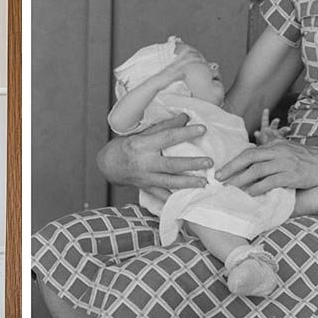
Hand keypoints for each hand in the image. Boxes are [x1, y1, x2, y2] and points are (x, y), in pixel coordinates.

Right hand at [96, 113, 210, 193]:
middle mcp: (145, 162)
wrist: (108, 164)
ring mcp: (146, 178)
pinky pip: (162, 196)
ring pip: (170, 182)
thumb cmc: (127, 145)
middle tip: (209, 162)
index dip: (186, 133)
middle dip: (192, 164)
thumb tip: (185, 117)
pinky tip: (188, 201)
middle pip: (172, 164)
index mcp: (143, 145)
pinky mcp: (147, 188)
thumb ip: (164, 126)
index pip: (168, 137)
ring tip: (204, 182)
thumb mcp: (142, 132)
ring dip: (188, 183)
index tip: (203, 129)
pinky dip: (175, 199)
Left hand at [216, 139, 317, 195]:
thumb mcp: (289, 148)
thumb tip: (259, 144)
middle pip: (250, 158)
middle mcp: (279, 151)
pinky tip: (249, 194)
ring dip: (241, 180)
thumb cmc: (308, 159)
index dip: (234, 160)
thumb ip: (274, 146)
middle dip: (232, 168)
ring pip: (257, 170)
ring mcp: (285, 163)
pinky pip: (271, 182)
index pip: (250, 151)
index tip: (222, 169)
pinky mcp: (292, 176)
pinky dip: (258, 188)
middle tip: (218, 178)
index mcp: (276, 145)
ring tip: (230, 188)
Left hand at [253, 107, 288, 144]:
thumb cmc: (262, 144)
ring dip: (284, 129)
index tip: (266, 110)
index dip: (265, 115)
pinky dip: (288, 134)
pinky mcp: (282, 140)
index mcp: (265, 129)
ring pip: (281, 130)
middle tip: (277, 120)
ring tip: (288, 129)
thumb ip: (258, 136)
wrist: (268, 151)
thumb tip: (256, 132)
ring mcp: (277, 135)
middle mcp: (272, 130)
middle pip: (274, 125)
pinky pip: (285, 137)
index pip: (265, 120)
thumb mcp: (259, 140)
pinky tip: (290, 131)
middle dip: (275, 122)